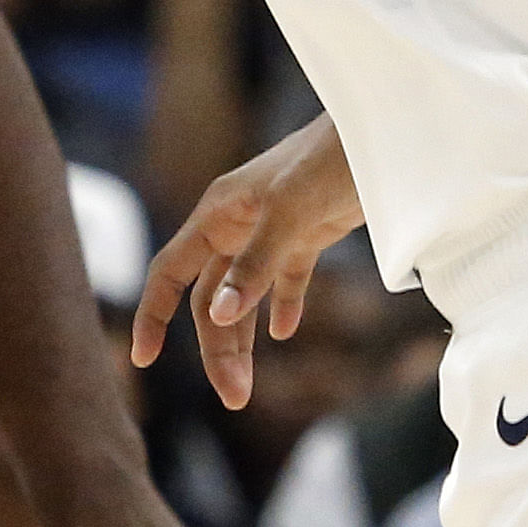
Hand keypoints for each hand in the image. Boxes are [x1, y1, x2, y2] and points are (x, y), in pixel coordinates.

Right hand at [131, 112, 360, 409]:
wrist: (384, 129)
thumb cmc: (331, 158)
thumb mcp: (292, 211)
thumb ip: (256, 264)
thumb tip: (219, 316)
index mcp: (219, 213)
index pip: (169, 271)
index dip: (153, 315)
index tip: (143, 359)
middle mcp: (237, 225)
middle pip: (209, 297)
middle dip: (216, 347)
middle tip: (234, 397)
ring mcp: (272, 231)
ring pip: (243, 296)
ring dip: (244, 339)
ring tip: (248, 388)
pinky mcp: (307, 234)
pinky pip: (285, 280)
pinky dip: (283, 307)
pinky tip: (285, 333)